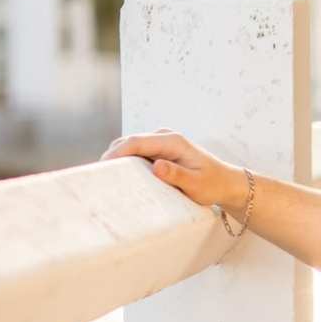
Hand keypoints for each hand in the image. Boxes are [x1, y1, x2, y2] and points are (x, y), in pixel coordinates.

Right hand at [101, 129, 243, 208]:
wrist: (226, 182)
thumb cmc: (213, 184)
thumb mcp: (197, 184)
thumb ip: (177, 175)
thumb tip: (156, 166)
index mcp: (173, 141)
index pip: (136, 142)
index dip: (115, 153)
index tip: (100, 167)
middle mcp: (164, 137)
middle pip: (128, 142)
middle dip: (110, 156)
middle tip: (94, 176)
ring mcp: (160, 143)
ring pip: (129, 147)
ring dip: (116, 160)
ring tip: (102, 178)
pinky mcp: (158, 151)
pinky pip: (136, 154)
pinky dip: (125, 163)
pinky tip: (117, 177)